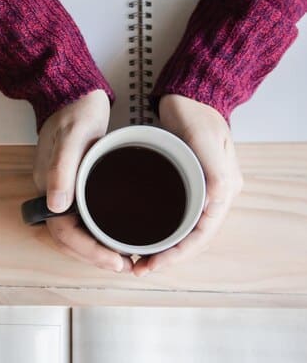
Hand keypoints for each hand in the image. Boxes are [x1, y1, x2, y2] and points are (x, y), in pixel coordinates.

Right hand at [33, 90, 132, 272]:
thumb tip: (56, 206)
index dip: (88, 250)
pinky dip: (99, 234)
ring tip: (124, 259)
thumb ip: (61, 170)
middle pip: (68, 239)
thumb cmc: (74, 112)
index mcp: (48, 188)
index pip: (62, 231)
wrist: (76, 94)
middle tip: (125, 266)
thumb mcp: (72, 137)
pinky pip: (84, 219)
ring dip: (96, 250)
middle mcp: (53, 195)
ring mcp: (64, 192)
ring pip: (76, 232)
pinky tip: (117, 237)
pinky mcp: (77, 186)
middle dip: (93, 257)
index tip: (115, 259)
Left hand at [133, 94, 243, 275]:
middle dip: (168, 257)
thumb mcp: (204, 139)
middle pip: (192, 238)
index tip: (153, 264)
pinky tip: (142, 236)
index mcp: (224, 189)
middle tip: (139, 268)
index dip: (178, 254)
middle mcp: (214, 194)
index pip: (202, 234)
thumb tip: (218, 201)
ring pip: (182, 230)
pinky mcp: (184, 183)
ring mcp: (200, 190)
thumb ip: (213, 169)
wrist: (189, 94)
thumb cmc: (197, 113)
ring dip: (163, 248)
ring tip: (138, 260)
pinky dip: (159, 231)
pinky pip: (174, 216)